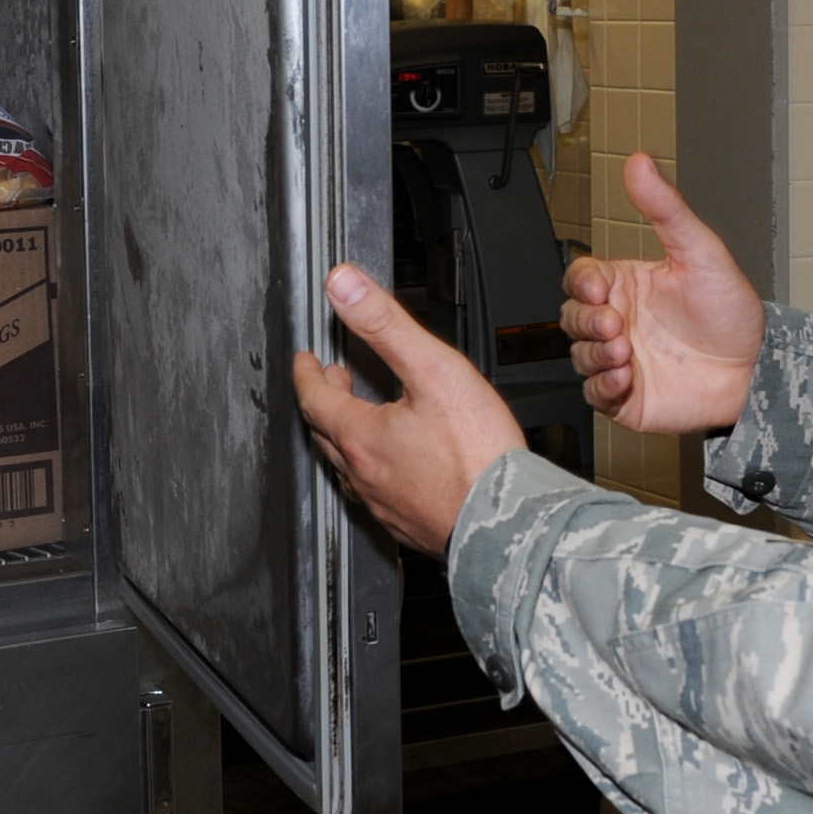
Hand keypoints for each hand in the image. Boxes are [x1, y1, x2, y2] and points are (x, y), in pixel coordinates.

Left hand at [291, 264, 525, 551]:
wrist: (507, 523)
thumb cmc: (478, 455)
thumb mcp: (432, 369)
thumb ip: (384, 324)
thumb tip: (344, 287)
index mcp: (361, 437)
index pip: (315, 399)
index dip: (307, 374)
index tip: (305, 361)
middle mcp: (364, 475)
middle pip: (327, 434)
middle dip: (325, 402)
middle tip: (333, 382)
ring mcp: (385, 505)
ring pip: (350, 467)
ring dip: (347, 436)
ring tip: (363, 419)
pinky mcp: (408, 526)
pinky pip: (377, 495)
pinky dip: (374, 469)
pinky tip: (397, 466)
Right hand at [562, 153, 763, 433]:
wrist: (757, 369)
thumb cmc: (732, 311)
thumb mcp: (699, 250)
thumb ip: (664, 207)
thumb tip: (639, 162)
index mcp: (627, 285)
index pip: (580, 278)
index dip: (581, 283)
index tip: (598, 289)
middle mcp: (619, 322)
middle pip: (572, 317)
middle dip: (587, 321)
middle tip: (616, 324)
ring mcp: (621, 360)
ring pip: (579, 355)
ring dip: (595, 354)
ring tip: (625, 353)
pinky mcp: (627, 397)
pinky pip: (595, 393)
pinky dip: (602, 385)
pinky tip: (626, 377)